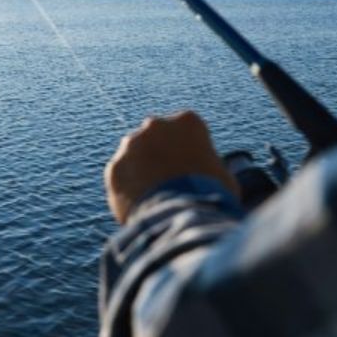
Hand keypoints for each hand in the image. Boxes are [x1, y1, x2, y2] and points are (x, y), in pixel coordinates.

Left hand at [104, 111, 239, 223]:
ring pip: (134, 157)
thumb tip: (210, 177)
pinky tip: (141, 206)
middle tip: (169, 181)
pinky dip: (128, 191)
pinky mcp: (114, 167)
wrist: (181, 216)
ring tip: (154, 197)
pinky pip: (121, 179)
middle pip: (156, 139)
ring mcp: (131, 145)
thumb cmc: (210, 195)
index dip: (188, 151)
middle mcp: (155, 125)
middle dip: (160, 155)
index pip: (185, 131)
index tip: (191, 168)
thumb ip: (210, 167)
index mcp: (187, 121)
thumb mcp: (223, 175)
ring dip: (141, 171)